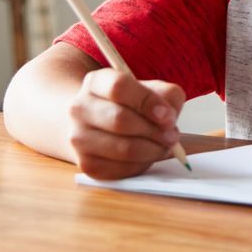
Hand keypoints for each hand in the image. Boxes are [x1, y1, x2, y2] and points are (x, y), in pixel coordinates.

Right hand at [68, 67, 184, 180]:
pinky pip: (122, 169)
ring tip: (165, 146)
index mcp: (95, 82)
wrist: (98, 125)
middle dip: (154, 130)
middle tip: (173, 135)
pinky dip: (143, 164)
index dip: (148, 101)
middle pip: (120, 120)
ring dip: (153, 149)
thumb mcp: (150, 90)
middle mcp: (80, 108)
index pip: (119, 87)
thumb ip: (166, 96)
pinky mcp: (87, 164)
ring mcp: (79, 138)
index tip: (168, 115)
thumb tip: (169, 117)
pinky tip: (148, 155)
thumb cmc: (129, 106)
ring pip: (123, 149)